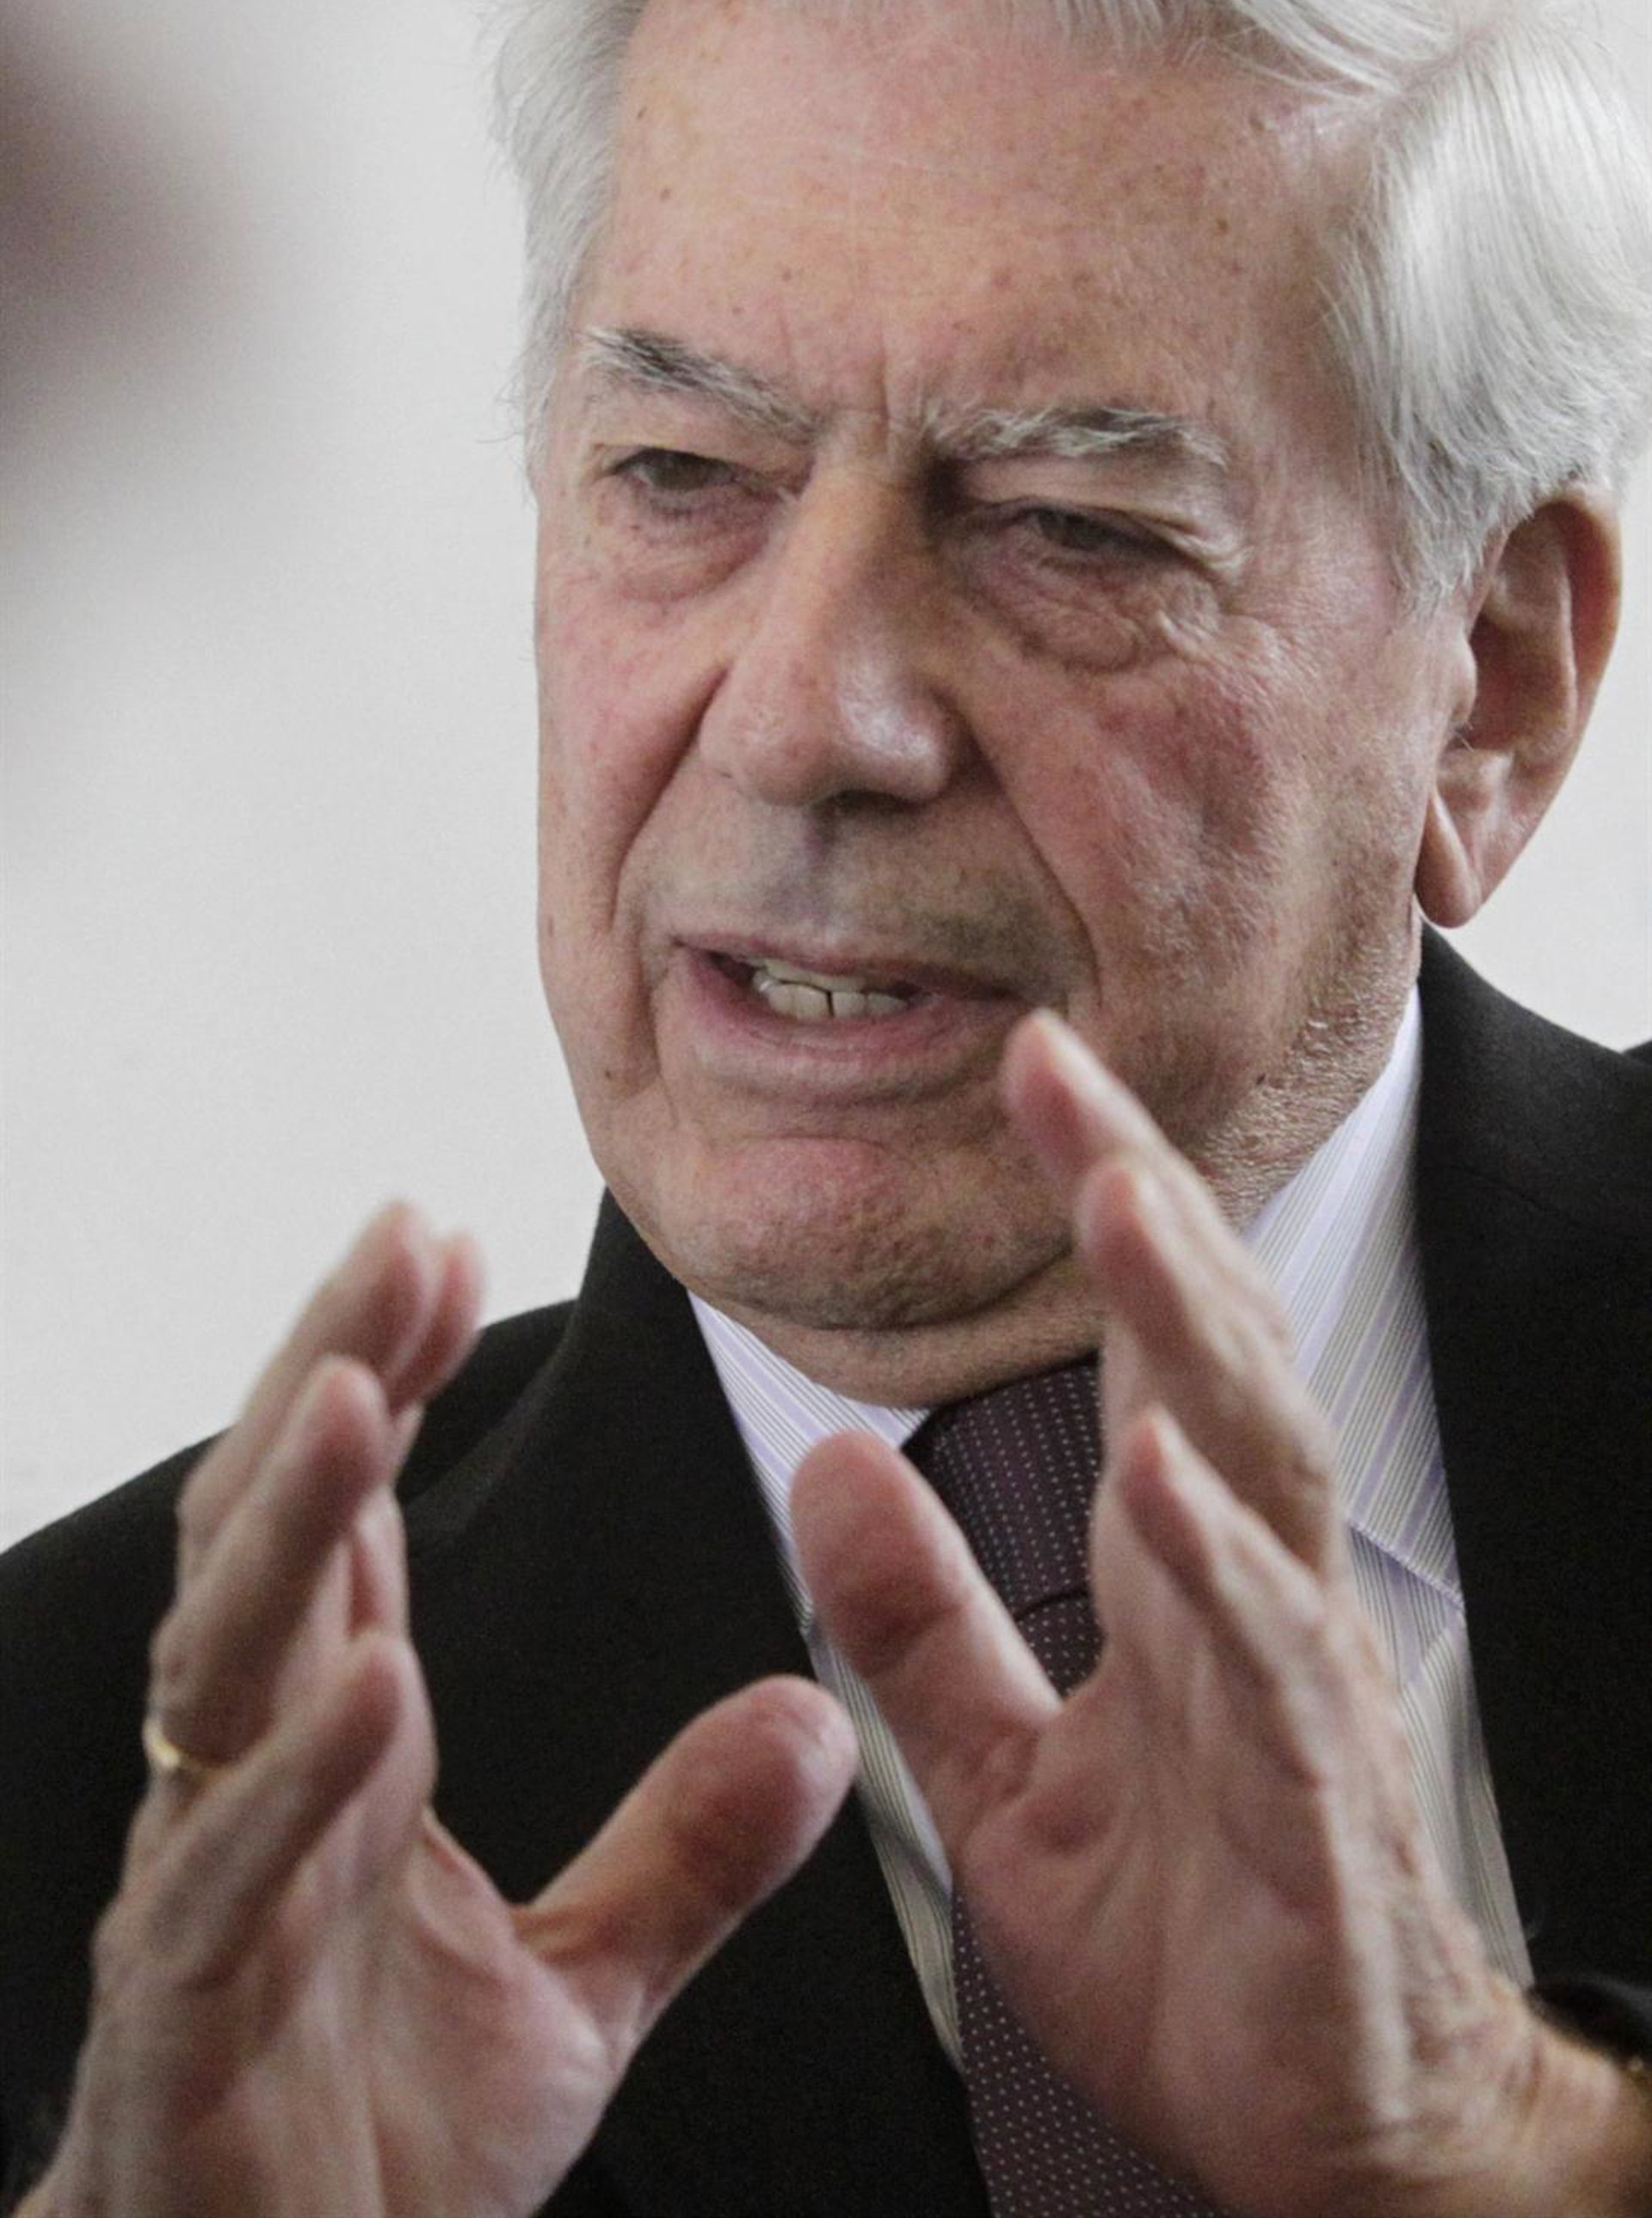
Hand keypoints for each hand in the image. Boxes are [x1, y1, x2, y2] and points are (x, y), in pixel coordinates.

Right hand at [30, 1207, 853, 2217]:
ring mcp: (203, 1901)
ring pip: (224, 1676)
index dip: (387, 1377)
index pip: (352, 1528)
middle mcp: (250, 1796)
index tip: (441, 1242)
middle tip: (396, 1237)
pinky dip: (296, 1786)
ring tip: (363, 1392)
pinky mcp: (185, 2032)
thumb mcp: (578, 1995)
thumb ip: (685, 1852)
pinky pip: (230, 1884)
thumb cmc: (376, 2159)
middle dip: (329, 1382)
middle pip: (273, 1546)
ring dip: (293, 1531)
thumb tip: (816, 1718)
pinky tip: (370, 1685)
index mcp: (335, 1762)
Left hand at [794, 1013, 1648, 2217]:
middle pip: (1207, 1354)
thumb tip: (827, 1459)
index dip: (1093, 1194)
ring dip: (1192, 1332)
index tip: (1025, 1060)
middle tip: (1058, 1064)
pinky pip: (1274, 1664)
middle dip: (1141, 1201)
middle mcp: (1247, 1587)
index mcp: (1171, 1561)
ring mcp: (1293, 1686)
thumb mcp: (999, 1773)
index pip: (1142, 1339)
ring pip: (1259, 1468)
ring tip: (1122, 1206)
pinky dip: (1219, 1564)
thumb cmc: (1184, 1935)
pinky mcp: (1315, 1811)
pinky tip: (1158, 1473)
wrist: (1320, 2129)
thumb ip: (918, 1622)